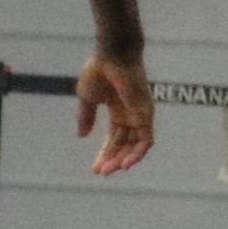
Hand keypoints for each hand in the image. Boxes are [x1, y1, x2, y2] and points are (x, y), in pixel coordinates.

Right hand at [76, 51, 153, 174]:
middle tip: (100, 172)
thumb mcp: (87, 98)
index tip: (95, 168)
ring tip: (110, 169)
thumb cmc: (99, 71)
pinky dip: (138, 153)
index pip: (114, 138)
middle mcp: (131, 115)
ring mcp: (140, 115)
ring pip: (136, 146)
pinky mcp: (146, 114)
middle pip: (125, 144)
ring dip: (124, 160)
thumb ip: (85, 117)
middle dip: (112, 159)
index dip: (104, 153)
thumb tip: (81, 136)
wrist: (112, 56)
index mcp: (118, 110)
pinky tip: (125, 163)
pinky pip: (146, 140)